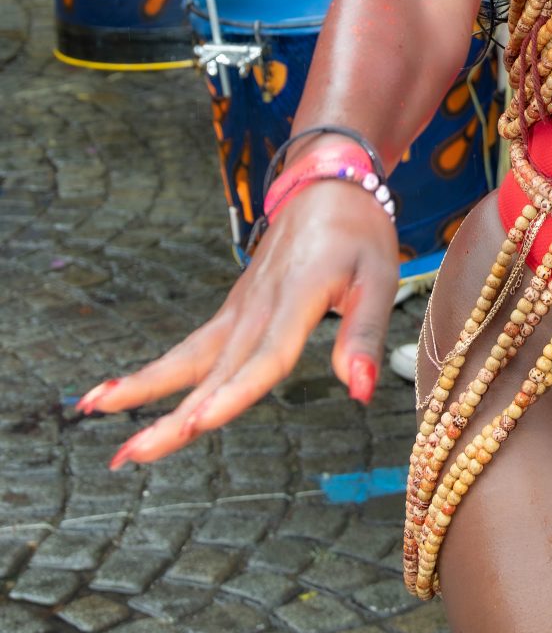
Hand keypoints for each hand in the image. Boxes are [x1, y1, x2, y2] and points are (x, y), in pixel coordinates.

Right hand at [74, 180, 399, 465]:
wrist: (326, 180)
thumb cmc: (358, 232)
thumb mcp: (379, 279)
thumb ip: (364, 336)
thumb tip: (362, 391)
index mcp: (297, 297)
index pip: (266, 355)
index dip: (236, 392)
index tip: (201, 423)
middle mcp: (258, 307)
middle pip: (214, 371)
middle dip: (172, 415)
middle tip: (133, 452)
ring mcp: (239, 309)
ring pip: (186, 358)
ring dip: (141, 388)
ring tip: (93, 411)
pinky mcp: (231, 312)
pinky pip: (189, 349)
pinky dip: (152, 375)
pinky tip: (113, 395)